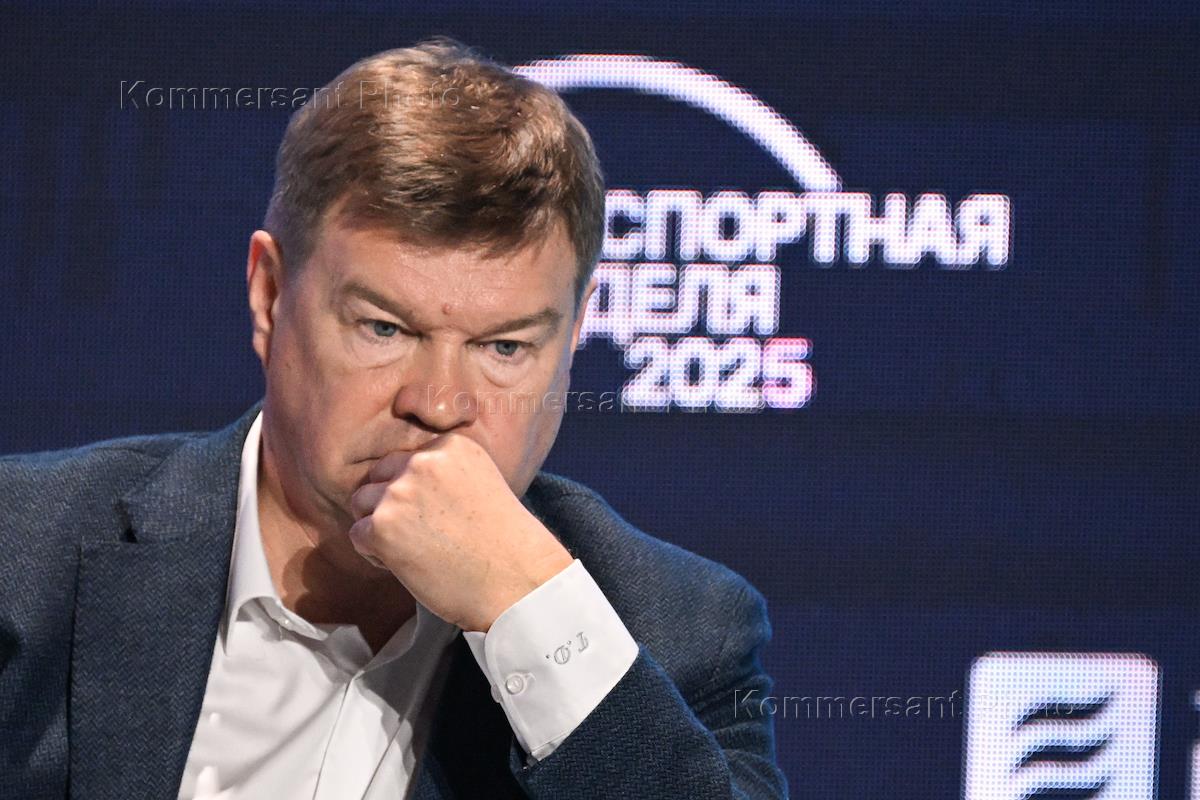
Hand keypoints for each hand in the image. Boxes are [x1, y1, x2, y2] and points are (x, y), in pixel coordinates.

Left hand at [347, 433, 573, 631]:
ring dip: (378, 526)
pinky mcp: (383, 527)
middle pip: (379, 477)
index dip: (413, 489)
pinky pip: (357, 535)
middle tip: (419, 534)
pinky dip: (374, 553)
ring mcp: (400, 493)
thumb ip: (443, 473)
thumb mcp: (481, 483)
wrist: (516, 581)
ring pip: (361, 503)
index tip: (435, 514)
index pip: (406, 460)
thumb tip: (400, 481)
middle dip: (390, 504)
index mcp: (450, 445)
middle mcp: (422, 461)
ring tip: (413, 549)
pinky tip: (408, 564)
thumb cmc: (504, 543)